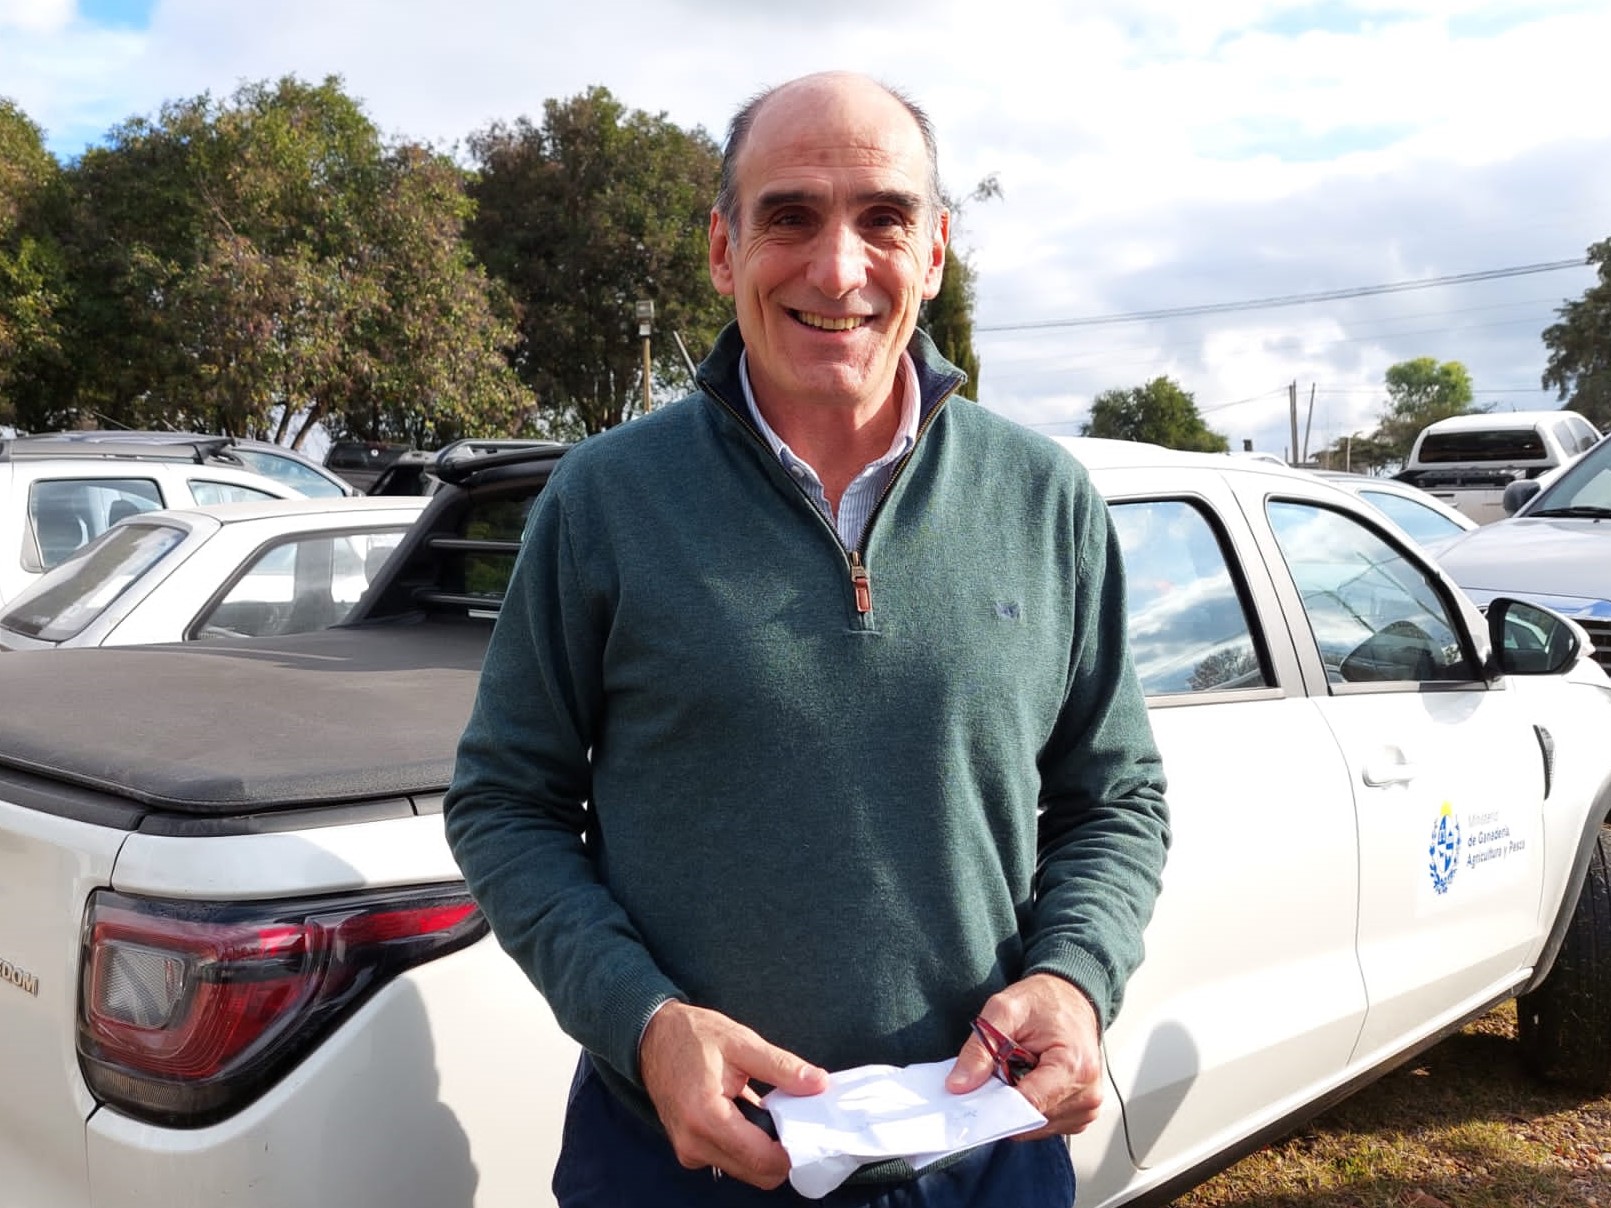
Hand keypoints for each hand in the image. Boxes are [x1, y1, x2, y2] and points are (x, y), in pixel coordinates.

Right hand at [639, 1001, 828, 1187]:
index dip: (792, 1150)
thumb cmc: (692, 1036)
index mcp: (705, 1117)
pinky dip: (748, 1146)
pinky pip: (730, 1160)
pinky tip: (750, 1115)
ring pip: (745, 1169)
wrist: (652, 1037)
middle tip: (791, 1116)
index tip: (810, 1129)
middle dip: (781, 1151)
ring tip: (769, 1111)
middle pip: (756, 1172)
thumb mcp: (741, 1042)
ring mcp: (689, 1151)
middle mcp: (694, 1144)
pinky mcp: (690, 1150)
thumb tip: (818, 1084)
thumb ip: (782, 1067)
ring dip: (764, 1149)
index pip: (761, 1159)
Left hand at [945, 973, 1103, 1135]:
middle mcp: (1087, 1093)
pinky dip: (1031, 1106)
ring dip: (1018, 1104)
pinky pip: (1046, 1124)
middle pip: (1030, 1119)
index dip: (995, 1105)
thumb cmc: (1045, 1001)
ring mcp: (1087, 1107)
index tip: (973, 1097)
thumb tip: (959, 1085)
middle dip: (1005, 1100)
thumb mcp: (1004, 1010)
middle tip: (1000, 1069)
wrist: (1071, 997)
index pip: (1029, 1106)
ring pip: (1035, 1126)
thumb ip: (980, 1048)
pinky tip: (1031, 1080)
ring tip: (1021, 1069)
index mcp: (1073, 1066)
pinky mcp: (1082, 1114)